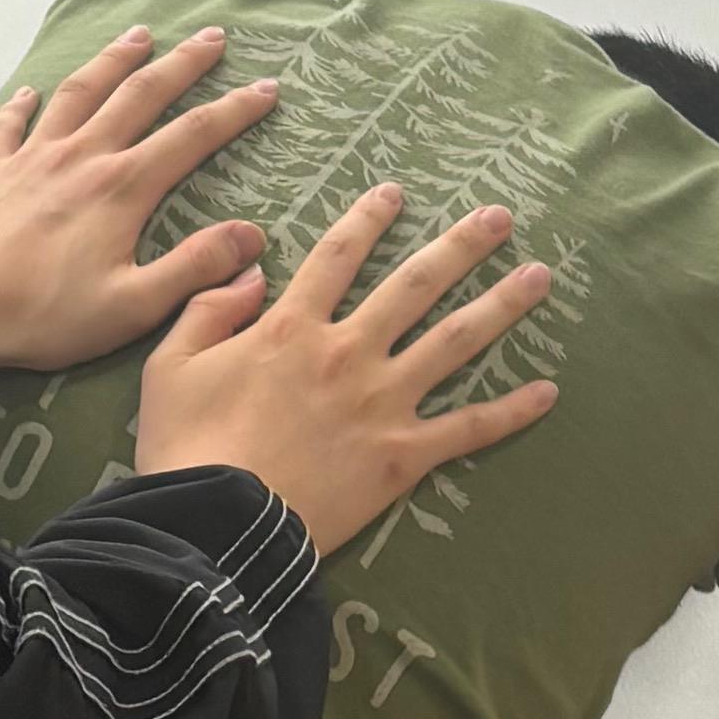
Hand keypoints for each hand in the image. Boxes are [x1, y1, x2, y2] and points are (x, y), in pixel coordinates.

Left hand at [0, 24, 284, 377]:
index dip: (235, 110)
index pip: (193, 136)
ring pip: (79, 93)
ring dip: (112, 61)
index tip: (268, 88)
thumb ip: (195, 267)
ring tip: (137, 35)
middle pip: (140, 94)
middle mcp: (82, 157)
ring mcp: (32, 157)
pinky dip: (24, 104)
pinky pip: (10, 125)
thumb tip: (251, 235)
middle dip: (182, 63)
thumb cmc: (44, 315)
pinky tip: (31, 92)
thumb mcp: (134, 305)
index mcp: (122, 188)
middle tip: (214, 37)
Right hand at [133, 181, 557, 556]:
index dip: (369, 218)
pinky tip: (548, 392)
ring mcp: (382, 404)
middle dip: (461, 246)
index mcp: (291, 327)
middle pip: (415, 285)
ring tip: (539, 277)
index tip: (397, 193)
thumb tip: (252, 272)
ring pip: (454, 343)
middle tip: (500, 217)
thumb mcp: (170, 365)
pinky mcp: (403, 458)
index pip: (338, 255)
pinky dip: (510, 412)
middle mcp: (348, 353)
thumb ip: (208, 309)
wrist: (217, 525)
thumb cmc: (186, 447)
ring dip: (501, 306)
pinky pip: (467, 429)